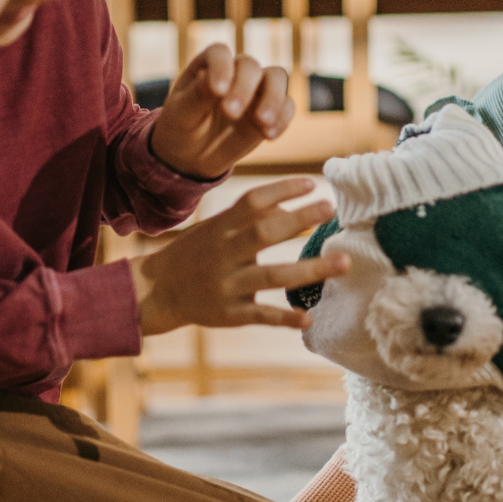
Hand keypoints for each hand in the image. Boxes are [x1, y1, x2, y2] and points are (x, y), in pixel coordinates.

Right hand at [129, 178, 348, 334]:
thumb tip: (291, 202)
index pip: (252, 201)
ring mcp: (227, 285)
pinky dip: (285, 318)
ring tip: (344, 263)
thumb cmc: (197, 253)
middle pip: (264, 233)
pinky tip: (309, 317)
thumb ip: (250, 217)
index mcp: (221, 227)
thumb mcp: (216, 228)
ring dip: (310, 270)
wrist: (158, 290)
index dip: (281, 190)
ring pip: (272, 276)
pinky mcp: (230, 314)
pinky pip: (261, 315)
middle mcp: (223, 253)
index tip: (312, 183)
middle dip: (298, 219)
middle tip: (331, 208)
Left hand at [148, 44, 295, 179]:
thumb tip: (210, 77)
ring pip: (277, 77)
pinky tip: (269, 136)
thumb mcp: (181, 115)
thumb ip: (196, 96)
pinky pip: (287, 106)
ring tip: (262, 123)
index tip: (218, 91)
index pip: (220, 53)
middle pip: (250, 65)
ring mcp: (255, 89)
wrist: (193, 157)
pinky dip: (283, 118)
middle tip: (231, 113)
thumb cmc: (181, 129)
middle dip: (244, 88)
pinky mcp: (271, 110)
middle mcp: (235, 71)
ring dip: (273, 98)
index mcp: (208, 64)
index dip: (222, 67)